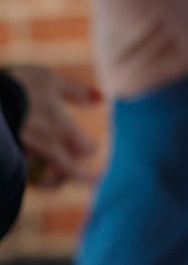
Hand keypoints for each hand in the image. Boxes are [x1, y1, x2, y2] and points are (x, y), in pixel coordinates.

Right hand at [4, 65, 101, 185]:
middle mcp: (44, 146)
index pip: (82, 147)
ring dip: (51, 182)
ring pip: (42, 178)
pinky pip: (20, 174)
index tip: (92, 149)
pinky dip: (26, 177)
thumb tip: (102, 99)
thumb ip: (77, 92)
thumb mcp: (51, 81)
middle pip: (66, 169)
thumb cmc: (20, 85)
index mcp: (60, 127)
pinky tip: (29, 175)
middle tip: (91, 180)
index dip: (88, 149)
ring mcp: (22, 155)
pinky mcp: (7, 158)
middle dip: (78, 175)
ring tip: (54, 183)